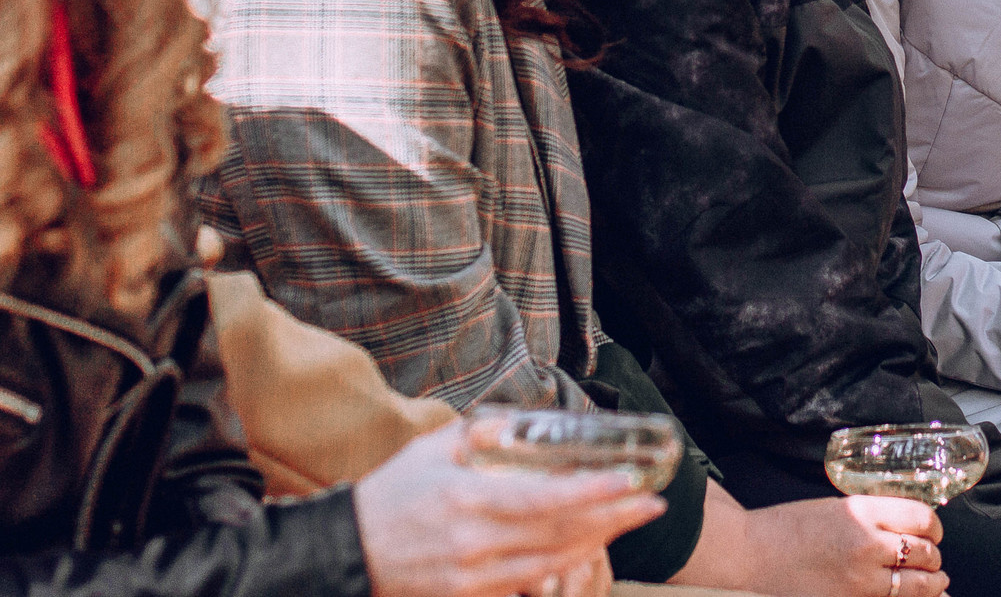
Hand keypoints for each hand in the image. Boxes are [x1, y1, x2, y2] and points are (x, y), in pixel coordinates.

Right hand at [355, 420, 666, 596]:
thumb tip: (526, 420)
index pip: (542, 498)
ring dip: (597, 541)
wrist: (347, 551)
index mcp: (467, 498)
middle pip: (558, 533)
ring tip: (630, 520)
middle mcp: (475, 542)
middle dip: (612, 519)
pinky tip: (588, 546)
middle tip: (653, 503)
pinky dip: (563, 564)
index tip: (628, 480)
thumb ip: (482, 432)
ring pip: (550, 561)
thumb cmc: (391, 493)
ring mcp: (473, 576)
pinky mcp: (470, 596)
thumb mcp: (433, 449)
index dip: (590, 491)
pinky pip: (528, 582)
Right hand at [731, 494, 946, 596]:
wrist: (753, 552)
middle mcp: (867, 543)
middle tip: (933, 558)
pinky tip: (911, 595)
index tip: (933, 531)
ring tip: (935, 581)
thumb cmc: (790, 526)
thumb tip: (909, 528)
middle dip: (934, 557)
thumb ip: (873, 516)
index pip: (921, 518)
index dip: (935, 527)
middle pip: (925, 552)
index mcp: (863, 511)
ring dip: (932, 582)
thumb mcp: (838, 507)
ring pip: (918, 584)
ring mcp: (860, 578)